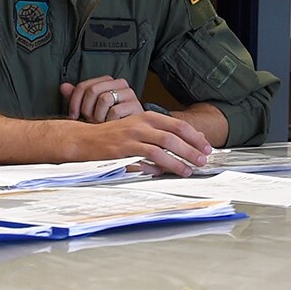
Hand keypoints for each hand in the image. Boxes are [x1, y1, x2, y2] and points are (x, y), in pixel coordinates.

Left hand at [61, 75, 141, 123]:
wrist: (130, 131)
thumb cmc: (109, 119)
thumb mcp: (90, 108)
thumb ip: (77, 97)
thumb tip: (64, 87)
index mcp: (108, 81)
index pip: (84, 85)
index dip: (75, 102)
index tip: (74, 115)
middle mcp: (120, 84)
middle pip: (93, 90)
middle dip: (87, 109)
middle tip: (90, 119)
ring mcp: (129, 94)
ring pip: (104, 99)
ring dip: (99, 116)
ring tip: (102, 122)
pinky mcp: (136, 106)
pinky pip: (115, 111)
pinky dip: (109, 121)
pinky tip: (111, 125)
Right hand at [67, 111, 212, 176]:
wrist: (84, 139)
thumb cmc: (113, 136)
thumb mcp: (137, 129)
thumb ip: (158, 135)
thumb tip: (183, 145)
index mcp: (147, 116)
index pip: (177, 124)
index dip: (194, 136)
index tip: (206, 147)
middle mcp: (141, 123)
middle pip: (174, 135)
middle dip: (191, 148)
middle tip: (203, 160)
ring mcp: (132, 135)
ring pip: (162, 147)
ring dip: (178, 160)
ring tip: (189, 170)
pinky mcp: (123, 149)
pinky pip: (145, 157)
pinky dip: (157, 166)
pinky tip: (164, 173)